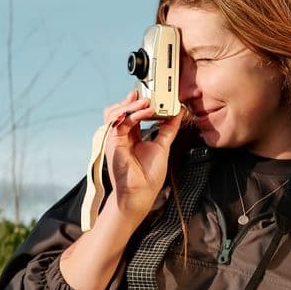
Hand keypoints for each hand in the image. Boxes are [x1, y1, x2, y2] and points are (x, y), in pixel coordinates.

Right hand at [99, 89, 183, 222]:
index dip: (139, 101)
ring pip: (116, 112)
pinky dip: (132, 114)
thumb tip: (177, 112)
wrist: (140, 194)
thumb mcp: (163, 146)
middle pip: (121, 109)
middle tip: (151, 95)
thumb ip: (168, 128)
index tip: (153, 94)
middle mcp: (121, 135)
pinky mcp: (113, 143)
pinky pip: (119, 122)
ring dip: (132, 104)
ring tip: (148, 102)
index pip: (131, 112)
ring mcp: (115, 139)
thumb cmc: (148, 177)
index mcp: (131, 136)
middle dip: (135, 99)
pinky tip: (145, 112)